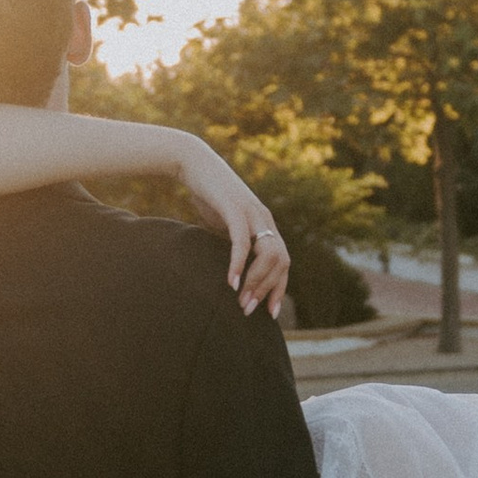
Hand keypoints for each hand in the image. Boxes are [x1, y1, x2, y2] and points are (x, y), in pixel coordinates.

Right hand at [175, 138, 289, 314]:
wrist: (194, 164)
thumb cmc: (208, 195)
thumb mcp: (225, 223)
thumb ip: (234, 242)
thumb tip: (234, 268)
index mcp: (265, 224)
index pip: (283, 262)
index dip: (279, 288)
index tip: (270, 313)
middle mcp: (265, 219)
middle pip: (281, 262)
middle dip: (268, 290)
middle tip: (249, 310)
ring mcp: (252, 213)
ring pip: (267, 255)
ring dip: (255, 282)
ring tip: (241, 300)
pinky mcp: (235, 209)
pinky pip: (242, 243)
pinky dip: (238, 264)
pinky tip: (230, 282)